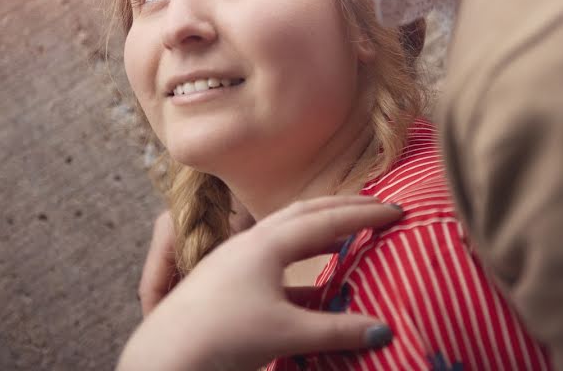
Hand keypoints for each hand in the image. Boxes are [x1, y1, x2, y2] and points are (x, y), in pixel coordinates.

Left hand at [117, 196, 402, 370]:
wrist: (165, 355)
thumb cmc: (224, 337)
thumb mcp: (286, 334)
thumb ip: (337, 331)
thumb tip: (385, 331)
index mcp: (268, 245)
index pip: (327, 220)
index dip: (364, 215)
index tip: (397, 210)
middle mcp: (251, 242)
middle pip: (306, 212)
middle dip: (343, 207)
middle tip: (376, 207)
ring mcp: (236, 258)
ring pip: (286, 232)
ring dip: (320, 229)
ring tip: (346, 235)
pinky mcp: (226, 279)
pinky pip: (273, 258)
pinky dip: (301, 262)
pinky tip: (314, 289)